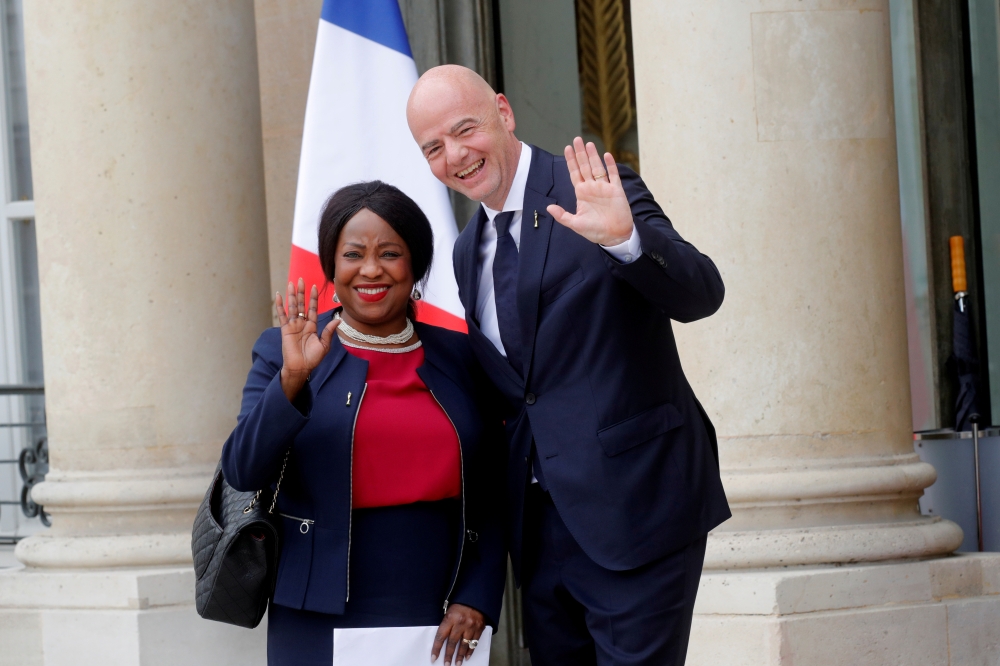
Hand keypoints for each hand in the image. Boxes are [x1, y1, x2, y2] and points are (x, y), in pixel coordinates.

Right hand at [274, 278, 338, 401]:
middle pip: (302, 304)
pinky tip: (279, 296)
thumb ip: (329, 332)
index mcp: (312, 326)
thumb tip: (338, 320)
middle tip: (301, 279)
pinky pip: (282, 315)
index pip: (313, 308)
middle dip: (302, 292)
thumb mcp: (324, 345)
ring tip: (291, 283)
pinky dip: (280, 305)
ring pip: (293, 307)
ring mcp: (293, 325)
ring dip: (292, 295)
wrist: (301, 367)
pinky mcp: (285, 329)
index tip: (315, 287)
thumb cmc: (313, 359)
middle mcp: (302, 323)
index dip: (313, 298)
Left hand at [432, 603, 484, 665]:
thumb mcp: (449, 611)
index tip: (433, 658)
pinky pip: (474, 642)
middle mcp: (461, 623)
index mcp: (450, 618)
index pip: (441, 636)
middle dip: (448, 655)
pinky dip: (470, 651)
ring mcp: (471, 626)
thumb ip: (446, 624)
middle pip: (452, 643)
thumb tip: (441, 639)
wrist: (476, 598)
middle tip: (446, 664)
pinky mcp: (479, 628)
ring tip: (457, 664)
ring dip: (460, 656)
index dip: (436, 648)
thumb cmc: (460, 605)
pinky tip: (467, 657)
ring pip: (464, 645)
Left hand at [547, 137, 633, 245]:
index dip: (571, 161)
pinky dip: (611, 165)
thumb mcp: (575, 224)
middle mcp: (592, 187)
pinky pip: (613, 175)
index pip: (575, 173)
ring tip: (588, 144)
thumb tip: (548, 208)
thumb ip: (562, 216)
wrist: (614, 236)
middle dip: (580, 153)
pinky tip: (607, 155)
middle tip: (576, 139)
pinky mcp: (616, 190)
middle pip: (585, 166)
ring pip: (598, 168)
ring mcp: (604, 187)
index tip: (567, 148)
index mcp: (582, 193)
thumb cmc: (595, 231)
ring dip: (593, 156)